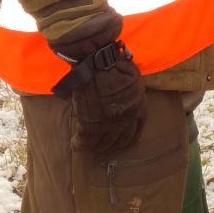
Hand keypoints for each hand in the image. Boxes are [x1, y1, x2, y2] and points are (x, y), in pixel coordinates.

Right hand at [54, 40, 145, 156]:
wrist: (97, 63)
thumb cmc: (116, 64)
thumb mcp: (133, 78)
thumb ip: (132, 91)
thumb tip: (127, 94)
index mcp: (138, 109)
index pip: (136, 131)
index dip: (129, 138)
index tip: (124, 142)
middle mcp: (125, 121)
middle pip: (120, 141)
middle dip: (113, 146)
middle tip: (106, 148)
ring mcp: (107, 125)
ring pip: (103, 144)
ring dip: (97, 148)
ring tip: (91, 148)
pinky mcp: (90, 125)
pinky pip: (84, 141)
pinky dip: (79, 144)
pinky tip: (75, 143)